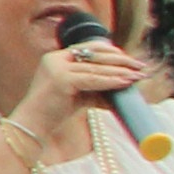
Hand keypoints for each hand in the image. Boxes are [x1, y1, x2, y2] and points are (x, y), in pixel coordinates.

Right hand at [8, 38, 143, 153]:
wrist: (32, 124)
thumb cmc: (54, 111)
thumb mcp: (78, 94)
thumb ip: (96, 88)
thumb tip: (124, 86)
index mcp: (56, 58)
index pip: (89, 48)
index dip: (112, 52)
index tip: (130, 61)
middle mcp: (55, 59)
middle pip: (95, 55)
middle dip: (121, 61)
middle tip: (140, 67)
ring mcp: (57, 68)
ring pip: (96, 68)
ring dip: (120, 71)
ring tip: (137, 76)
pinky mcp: (61, 80)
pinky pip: (92, 79)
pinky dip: (111, 81)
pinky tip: (125, 82)